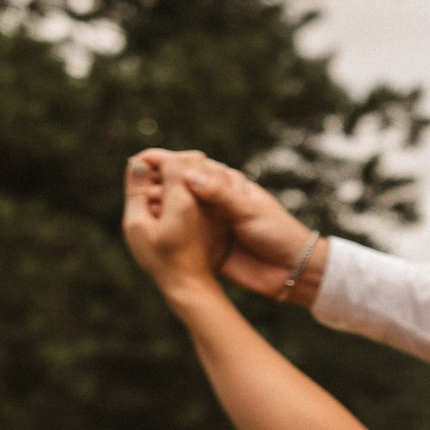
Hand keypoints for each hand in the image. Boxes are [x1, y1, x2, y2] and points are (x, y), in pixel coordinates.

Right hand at [133, 149, 326, 303]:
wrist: (291, 270)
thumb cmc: (278, 233)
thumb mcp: (249, 211)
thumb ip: (219, 195)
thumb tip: (187, 175)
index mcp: (227, 184)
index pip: (192, 165)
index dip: (167, 161)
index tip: (143, 159)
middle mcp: (214, 199)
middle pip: (178, 185)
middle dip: (158, 182)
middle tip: (139, 186)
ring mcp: (207, 222)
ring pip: (175, 208)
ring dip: (157, 204)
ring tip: (141, 203)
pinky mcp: (204, 243)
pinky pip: (179, 231)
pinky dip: (163, 226)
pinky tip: (147, 224)